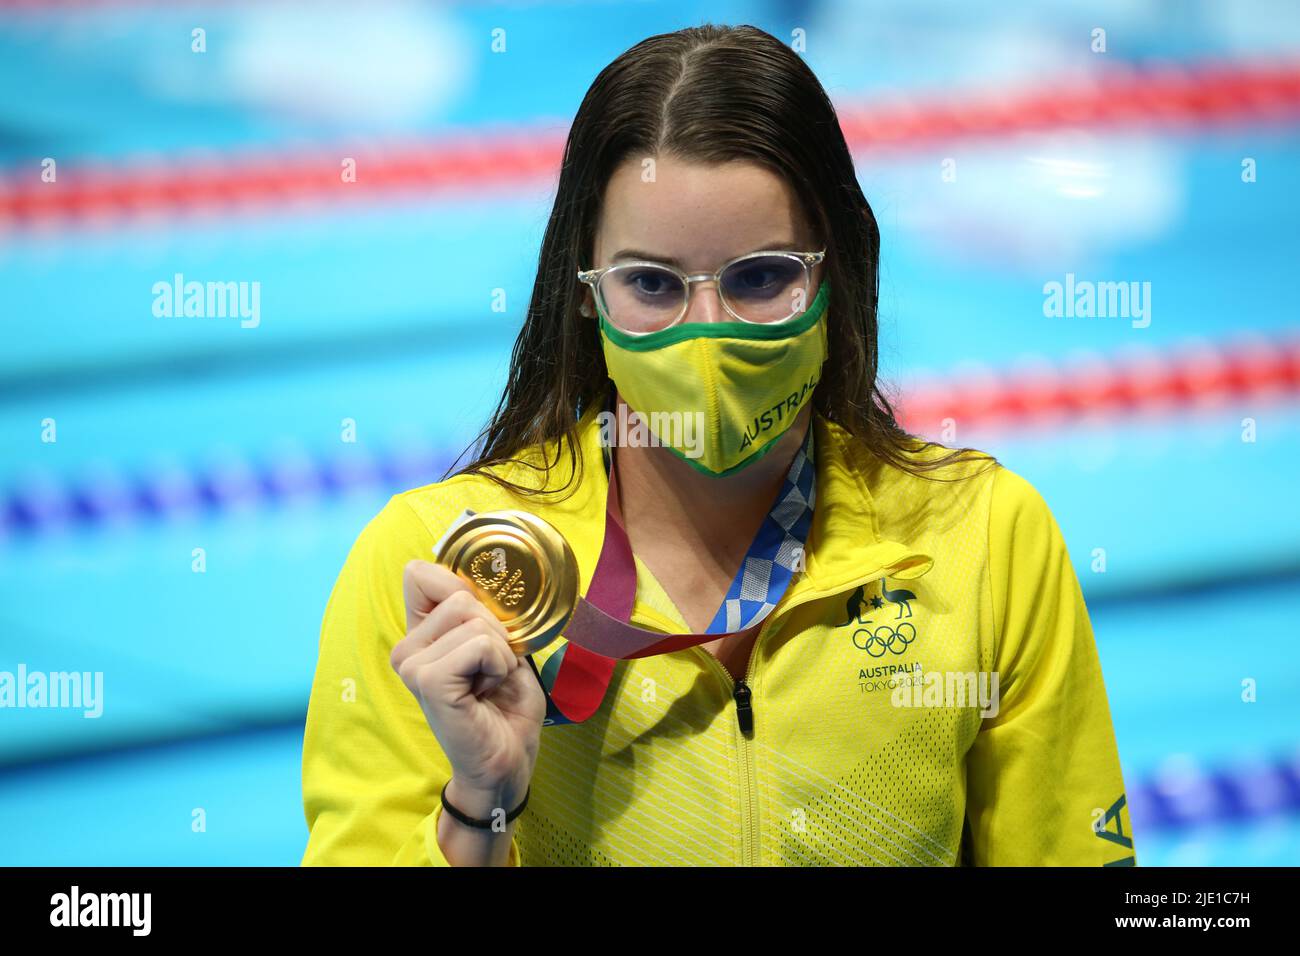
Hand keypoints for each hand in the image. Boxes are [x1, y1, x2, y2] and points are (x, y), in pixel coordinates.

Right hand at [391, 560, 544, 802]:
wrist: (507, 760)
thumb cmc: (505, 705)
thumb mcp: (498, 645)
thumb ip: (480, 611)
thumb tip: (476, 577)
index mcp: (420, 634)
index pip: (420, 573)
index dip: (461, 587)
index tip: (482, 628)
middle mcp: (406, 648)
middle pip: (459, 595)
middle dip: (494, 630)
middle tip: (491, 670)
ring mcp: (412, 665)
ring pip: (473, 620)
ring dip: (500, 652)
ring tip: (489, 683)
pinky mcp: (428, 681)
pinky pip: (480, 645)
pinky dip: (498, 666)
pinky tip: (485, 692)